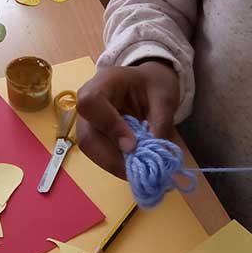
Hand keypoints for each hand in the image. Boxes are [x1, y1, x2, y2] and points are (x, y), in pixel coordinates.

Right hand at [76, 61, 179, 178]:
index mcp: (104, 81)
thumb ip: (159, 123)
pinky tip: (130, 167)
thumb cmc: (153, 85)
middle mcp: (86, 100)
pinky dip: (113, 164)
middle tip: (136, 170)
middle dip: (111, 157)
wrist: (146, 84)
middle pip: (86, 134)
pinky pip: (96, 153)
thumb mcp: (164, 98)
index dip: (110, 126)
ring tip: (136, 171)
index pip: (92, 102)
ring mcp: (86, 119)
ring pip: (89, 148)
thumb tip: (151, 155)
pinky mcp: (91, 134)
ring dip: (112, 164)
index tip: (132, 145)